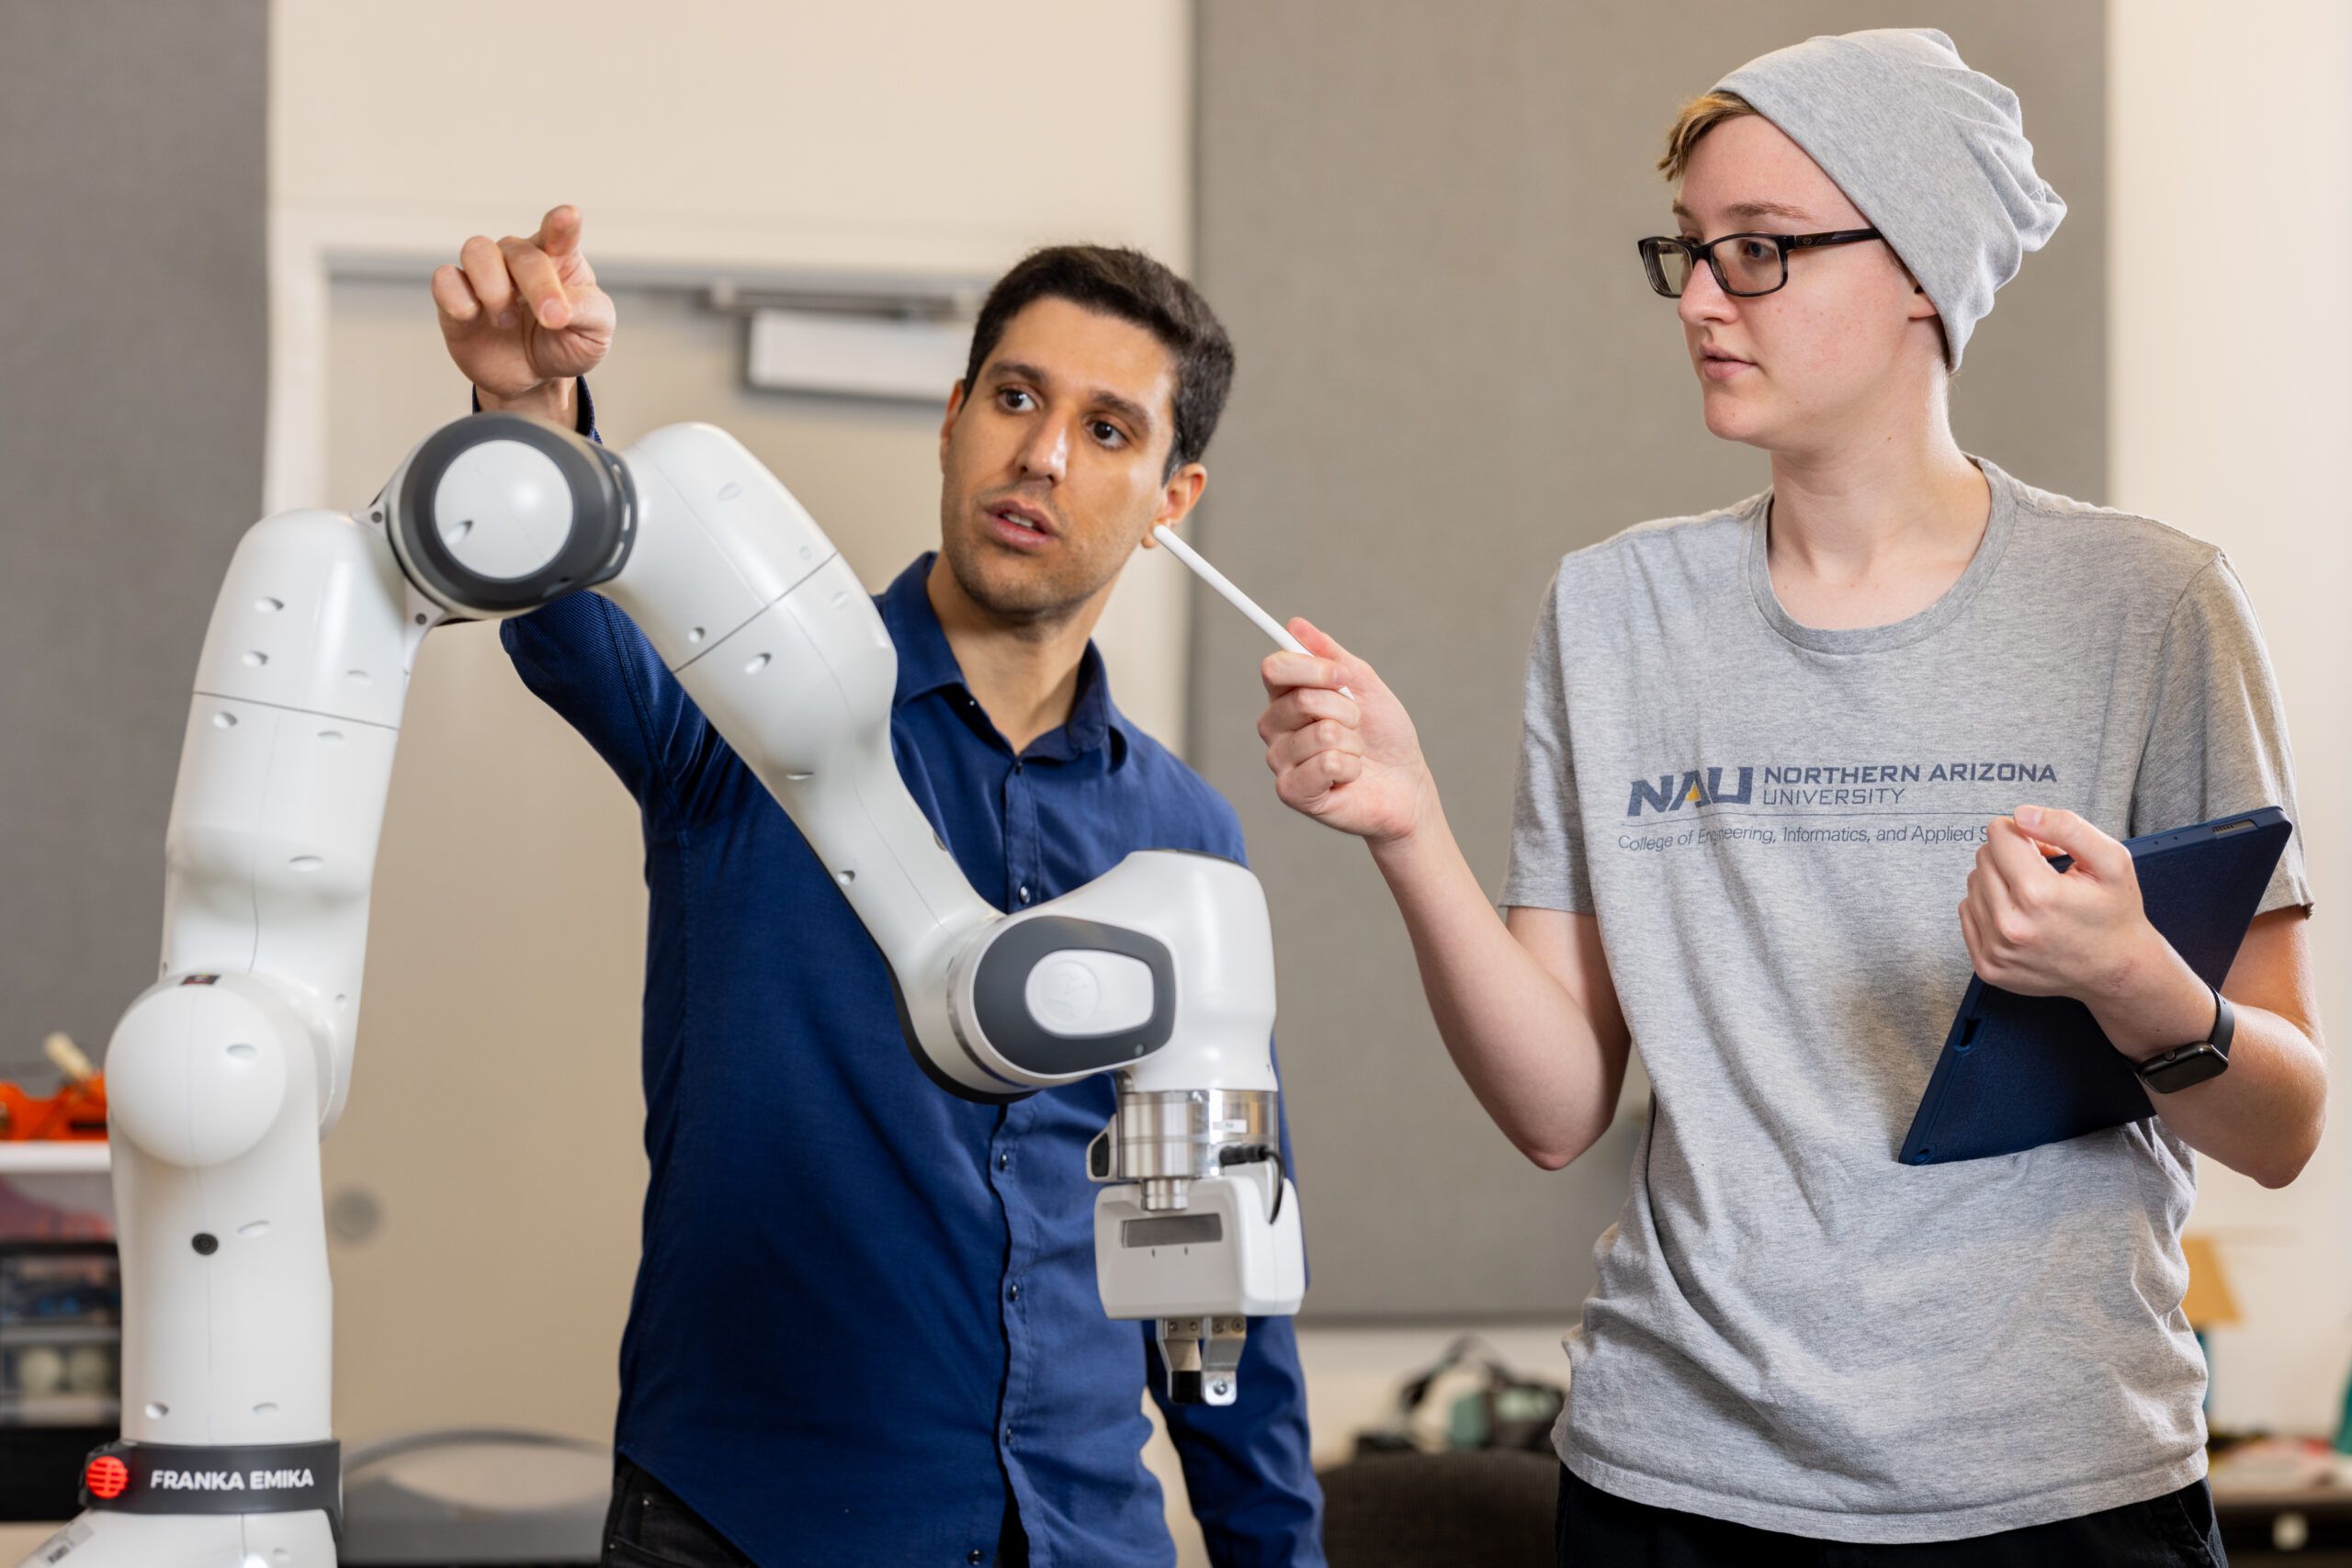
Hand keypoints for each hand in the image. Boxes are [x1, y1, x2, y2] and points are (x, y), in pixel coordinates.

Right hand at [430, 205, 613, 414]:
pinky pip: (444, 279)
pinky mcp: (455, 297)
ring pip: (476, 250)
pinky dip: (456, 297)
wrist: (533, 380)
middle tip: (552, 318)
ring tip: (508, 321)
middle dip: (538, 286)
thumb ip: (586, 310)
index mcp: (560, 259)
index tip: (568, 216)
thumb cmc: (565, 344)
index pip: (560, 233)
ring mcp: (486, 275)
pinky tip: (471, 316)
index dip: (561, 224)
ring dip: (494, 288)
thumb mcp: (594, 333)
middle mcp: (520, 259)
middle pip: (520, 252)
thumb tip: (559, 306)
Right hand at [1256, 618, 1433, 843]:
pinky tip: (1349, 778)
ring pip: (1321, 733)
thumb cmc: (1384, 737)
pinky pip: (1326, 764)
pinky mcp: (1291, 792)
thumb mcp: (1365, 687)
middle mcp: (1275, 728)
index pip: (1275, 668)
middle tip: (1357, 726)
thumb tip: (1296, 625)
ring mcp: (1280, 761)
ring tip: (1355, 755)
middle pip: (1301, 699)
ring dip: (1352, 743)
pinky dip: (1351, 768)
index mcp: (1287, 697)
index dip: (1313, 668)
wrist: (1406, 786)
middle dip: (1346, 710)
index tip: (1344, 678)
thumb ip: (1332, 657)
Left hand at [1957, 805, 2181, 1013]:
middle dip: (2011, 856)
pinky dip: (1990, 907)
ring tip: (2035, 897)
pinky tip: (2021, 915)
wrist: (2117, 970)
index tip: (2045, 850)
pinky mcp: (1987, 966)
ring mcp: (1995, 950)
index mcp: (2038, 894)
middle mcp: (2010, 925)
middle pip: (1983, 858)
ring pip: (1973, 884)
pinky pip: (1967, 913)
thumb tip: (2021, 815)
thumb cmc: (2115, 913)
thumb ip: (2067, 827)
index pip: (1998, 834)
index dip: (2024, 834)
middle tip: (2045, 874)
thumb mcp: (2111, 861)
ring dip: (2000, 881)